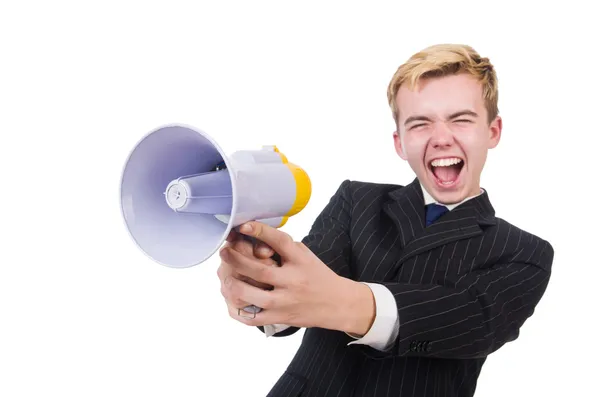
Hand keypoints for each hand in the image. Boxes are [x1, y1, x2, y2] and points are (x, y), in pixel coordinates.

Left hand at [218, 221, 375, 334]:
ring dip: (233, 285)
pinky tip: (232, 299)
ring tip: (225, 277)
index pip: (280, 242)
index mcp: (300, 261)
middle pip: (259, 270)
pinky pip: (253, 317)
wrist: (338, 304)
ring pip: (252, 295)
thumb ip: (283, 246)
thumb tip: (254, 234)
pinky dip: (239, 309)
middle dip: (236, 259)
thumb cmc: (317, 275)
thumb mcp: (305, 255)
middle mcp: (293, 281)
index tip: (243, 225)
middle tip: (224, 252)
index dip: (260, 231)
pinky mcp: (281, 318)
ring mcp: (286, 302)